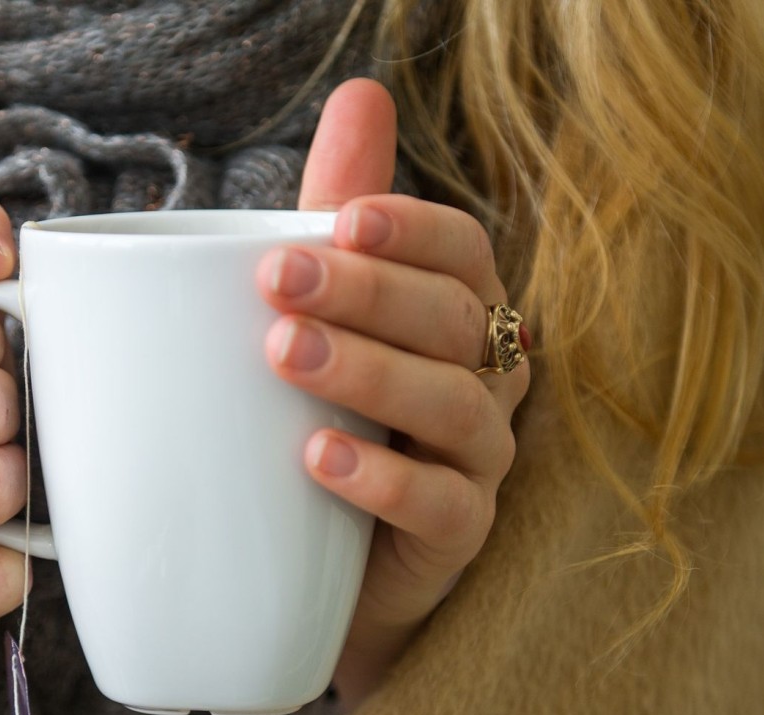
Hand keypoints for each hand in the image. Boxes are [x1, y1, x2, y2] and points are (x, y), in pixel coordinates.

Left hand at [259, 79, 531, 704]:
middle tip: (278, 281)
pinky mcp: (458, 540)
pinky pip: (444, 507)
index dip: (412, 230)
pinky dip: (383, 481)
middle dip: (369, 292)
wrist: (323, 572)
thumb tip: (361, 92)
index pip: (464, 253)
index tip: (339, 218)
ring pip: (454, 407)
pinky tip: (317, 458)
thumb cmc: (326, 423)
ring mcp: (480, 462)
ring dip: (369, 374)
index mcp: (456, 316)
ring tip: (285, 355)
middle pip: (453, 320)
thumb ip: (339, 220)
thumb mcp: (324, 317)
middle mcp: (486, 380)